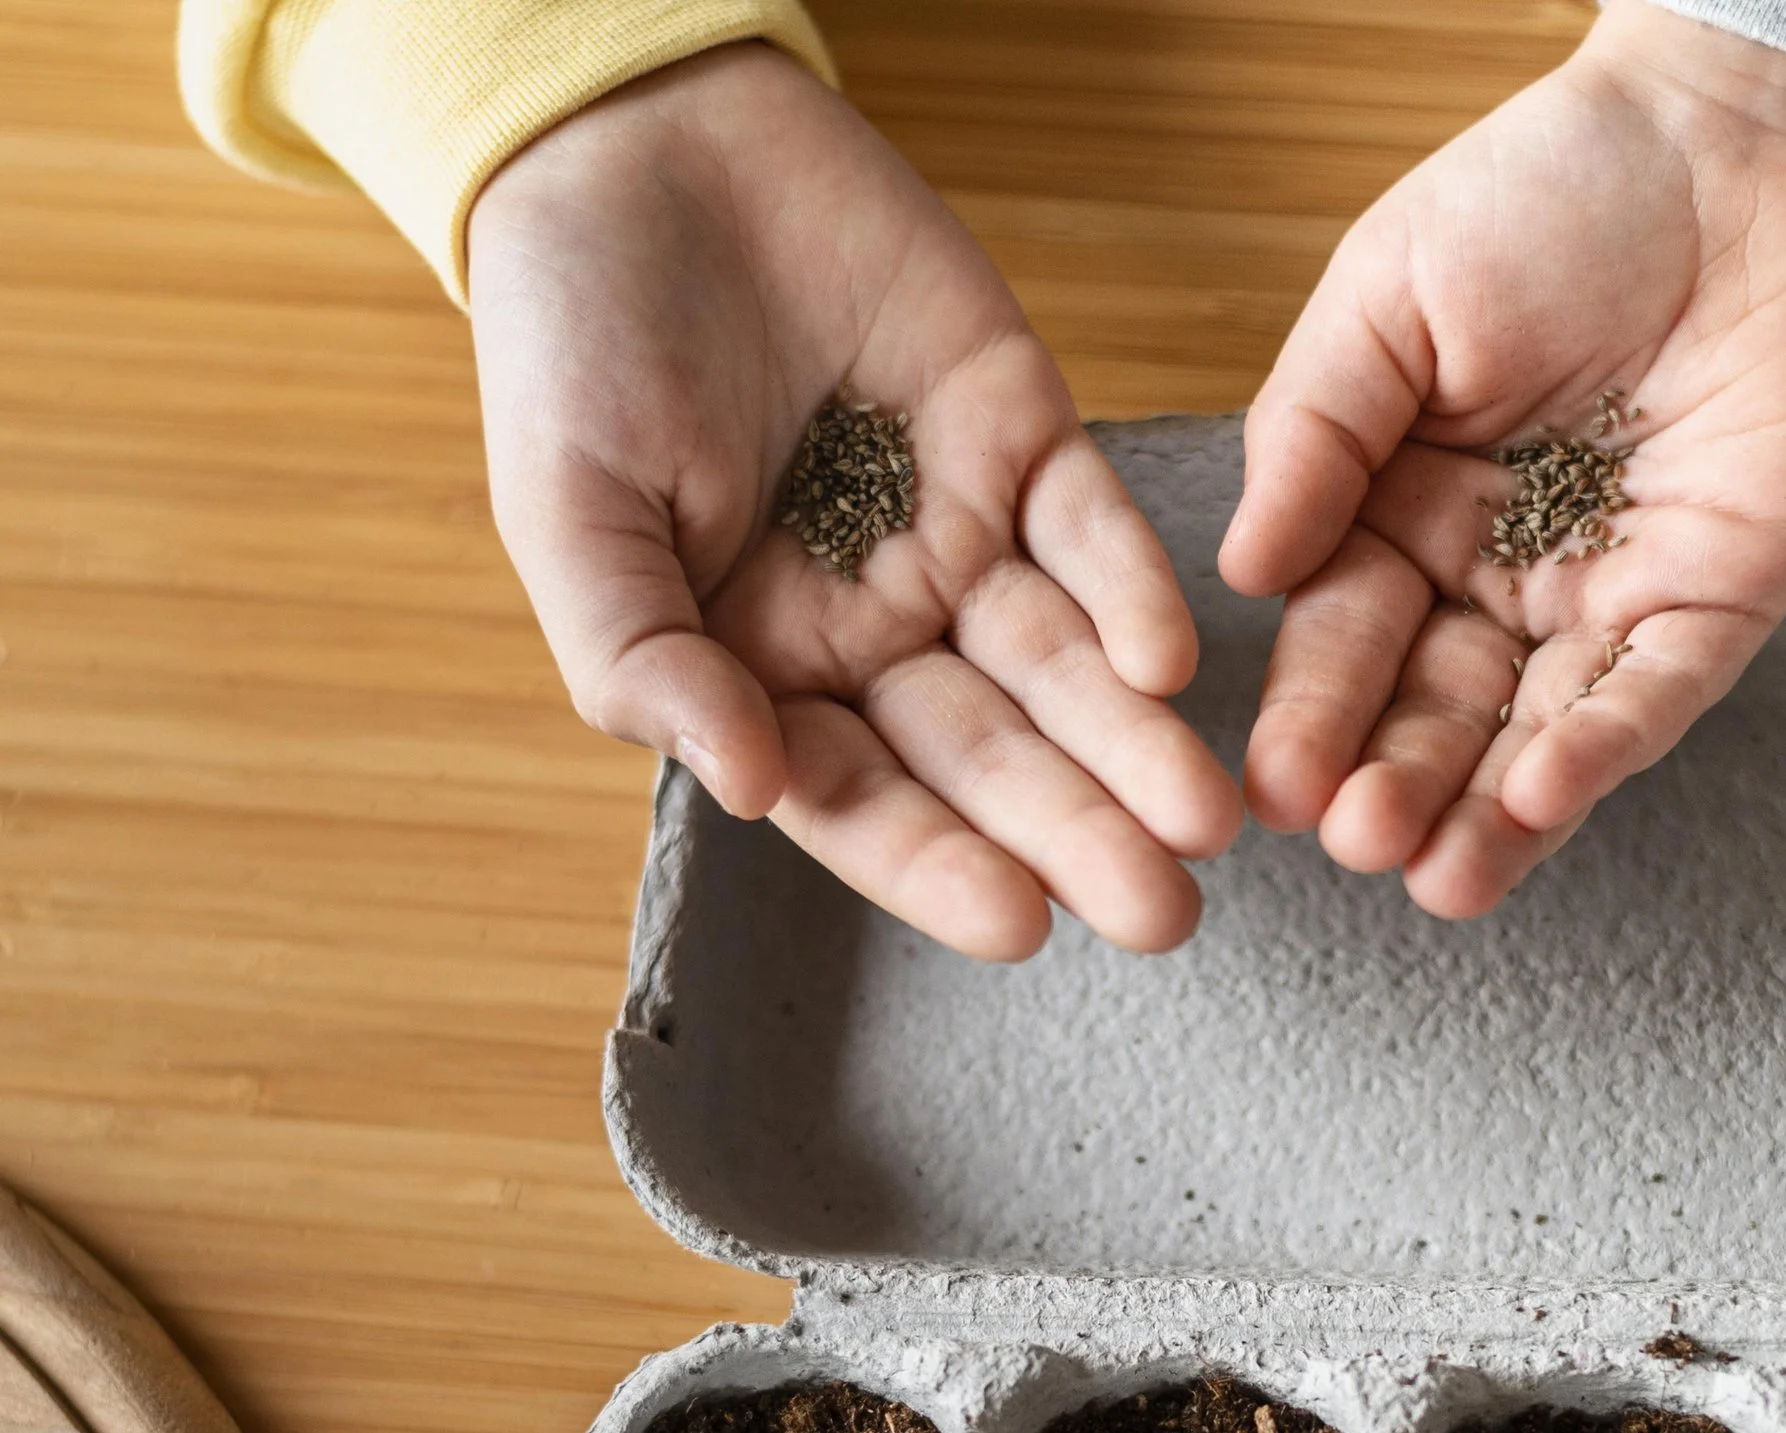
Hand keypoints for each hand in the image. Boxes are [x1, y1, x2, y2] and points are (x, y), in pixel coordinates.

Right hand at [469, 45, 1239, 959]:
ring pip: (1063, 666)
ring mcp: (961, 538)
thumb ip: (642, 661)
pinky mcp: (1026, 439)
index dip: (939, 865)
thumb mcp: (569, 515)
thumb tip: (746, 788)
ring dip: (1135, 743)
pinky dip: (1135, 592)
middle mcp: (879, 631)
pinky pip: (1093, 532)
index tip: (1021, 925)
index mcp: (769, 675)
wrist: (637, 146)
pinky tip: (1171, 662)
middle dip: (1076, 834)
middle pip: (990, 756)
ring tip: (1207, 819)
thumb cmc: (571, 343)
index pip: (866, 799)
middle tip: (1164, 914)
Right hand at [1219, 4, 1785, 918]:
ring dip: (1490, 813)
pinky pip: (1656, 692)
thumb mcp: (1388, 299)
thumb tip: (1245, 574)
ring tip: (1441, 877)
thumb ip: (1312, 437)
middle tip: (1357, 840)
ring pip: (1542, 733)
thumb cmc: (1554, 189)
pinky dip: (1602, 747)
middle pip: (1438, 712)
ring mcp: (1613, 598)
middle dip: (1397, 784)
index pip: (1348, 643)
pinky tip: (1543, 796)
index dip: (1313, 718)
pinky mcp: (1720, 597)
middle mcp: (1504, 581)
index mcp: (1408, 521)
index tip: (1273, 789)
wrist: (1735, 132)